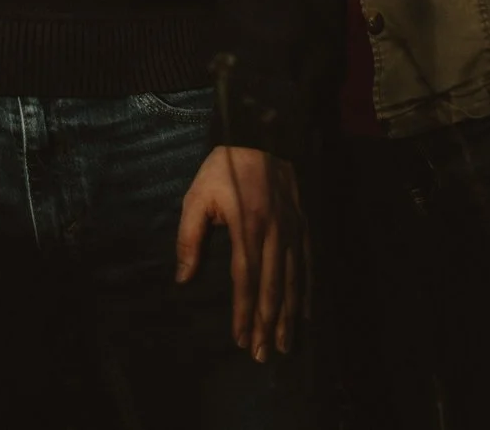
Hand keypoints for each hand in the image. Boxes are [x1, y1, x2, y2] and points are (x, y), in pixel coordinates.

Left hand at [176, 143, 307, 360]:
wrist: (261, 134)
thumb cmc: (223, 168)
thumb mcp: (197, 197)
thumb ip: (189, 238)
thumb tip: (183, 278)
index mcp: (247, 227)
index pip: (245, 279)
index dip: (242, 312)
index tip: (239, 339)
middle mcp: (274, 233)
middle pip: (272, 288)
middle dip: (266, 325)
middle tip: (262, 355)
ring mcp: (293, 230)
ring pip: (292, 281)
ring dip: (287, 316)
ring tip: (283, 344)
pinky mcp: (303, 225)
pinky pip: (307, 264)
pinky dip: (306, 291)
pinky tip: (305, 312)